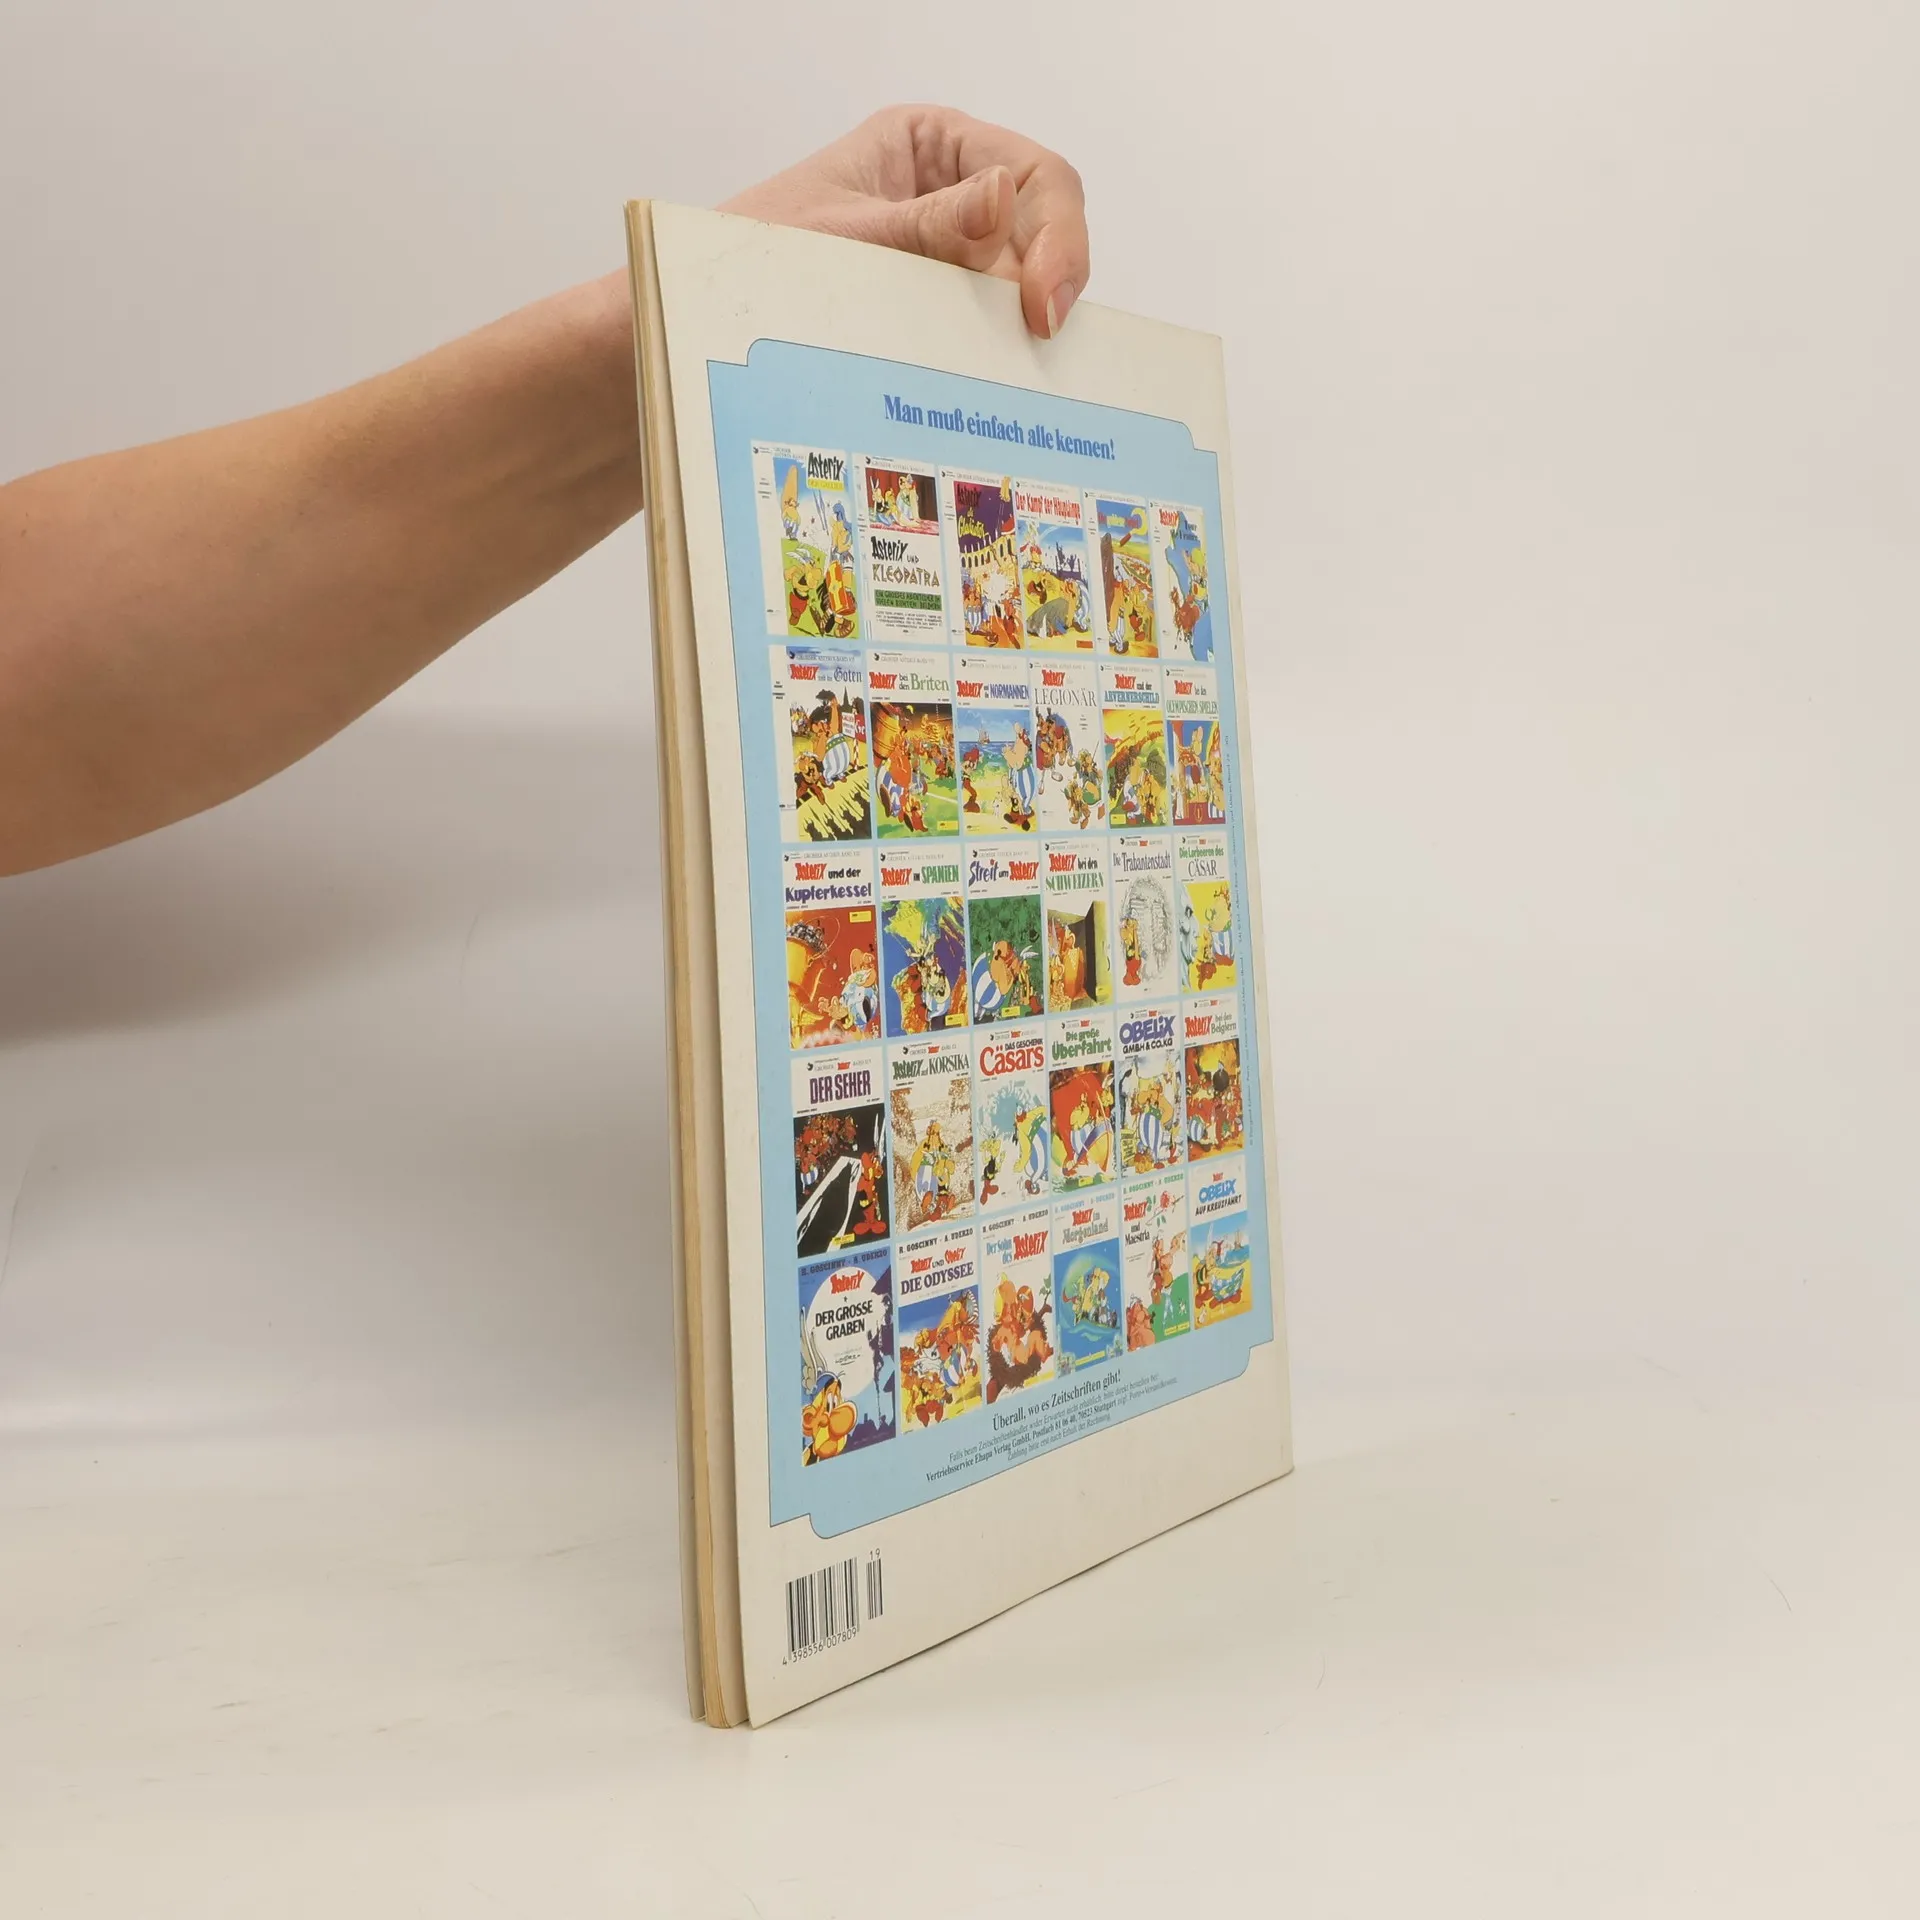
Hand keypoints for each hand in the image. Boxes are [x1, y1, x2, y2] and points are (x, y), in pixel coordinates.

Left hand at [721, 105, 1089, 338]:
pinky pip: (982, 333)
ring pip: (1018, 292)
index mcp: (931, 145)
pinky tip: (984, 385)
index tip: (1042, 303)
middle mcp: (950, 193)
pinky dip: (990, 358)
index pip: (1036, 175)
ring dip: (1017, 329)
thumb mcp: (846, 237)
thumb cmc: (754, 255)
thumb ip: (927, 226)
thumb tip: (1003, 197)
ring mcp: (946, 256)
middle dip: (1045, 286)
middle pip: (1042, 234)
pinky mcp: (933, 311)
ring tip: (1006, 372)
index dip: (1058, 236)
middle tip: (1038, 343)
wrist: (699, 315)